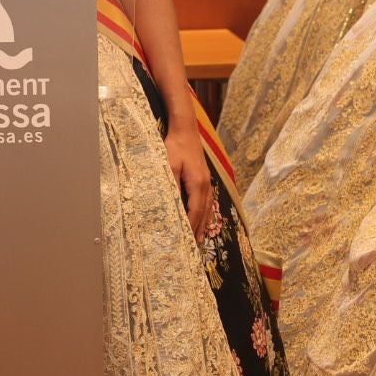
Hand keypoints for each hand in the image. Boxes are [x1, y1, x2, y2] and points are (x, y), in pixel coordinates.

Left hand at [165, 121, 212, 238]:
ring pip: (207, 207)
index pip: (194, 212)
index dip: (191, 227)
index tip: (186, 241)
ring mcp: (207, 181)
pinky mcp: (204, 177)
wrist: (185, 129)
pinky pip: (207, 200)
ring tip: (201, 238)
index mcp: (198, 184)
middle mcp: (206, 185)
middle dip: (199, 229)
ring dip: (204, 223)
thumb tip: (170, 203)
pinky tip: (203, 216)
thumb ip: (171, 184)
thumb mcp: (169, 165)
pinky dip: (205, 212)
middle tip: (194, 246)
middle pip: (203, 213)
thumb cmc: (175, 146)